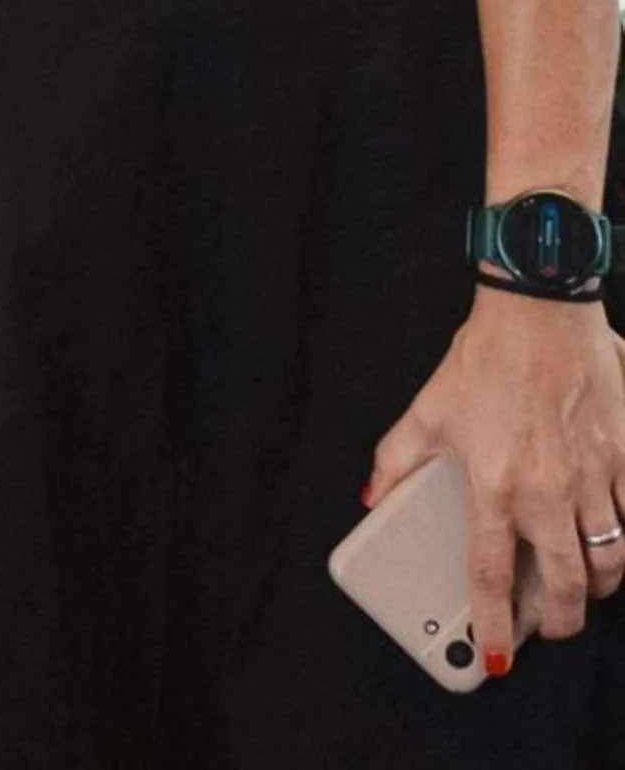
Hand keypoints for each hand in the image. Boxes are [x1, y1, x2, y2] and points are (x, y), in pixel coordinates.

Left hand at [370, 291, 624, 672]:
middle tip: (548, 627)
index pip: (490, 574)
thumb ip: (396, 461)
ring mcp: (593, 478)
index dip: (494, 624)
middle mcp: (547, 492)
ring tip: (581, 591)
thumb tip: (372, 497)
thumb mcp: (426, 411)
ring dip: (597, 588)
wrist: (539, 315)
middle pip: (563, 585)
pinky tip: (615, 545)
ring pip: (610, 561)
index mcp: (493, 485)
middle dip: (557, 621)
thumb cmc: (483, 361)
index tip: (495, 657)